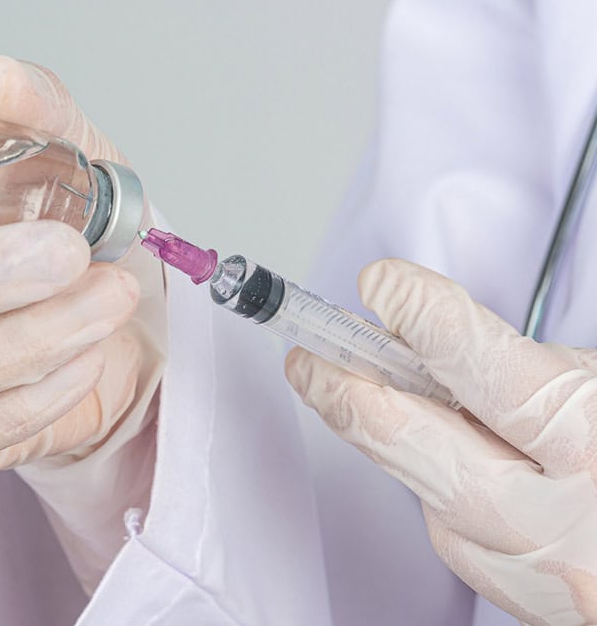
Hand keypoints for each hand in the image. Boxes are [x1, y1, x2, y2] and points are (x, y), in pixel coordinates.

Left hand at [285, 259, 596, 625]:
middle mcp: (551, 521)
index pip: (486, 370)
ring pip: (420, 488)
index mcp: (591, 447)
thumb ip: (534, 368)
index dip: (423, 319)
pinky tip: (445, 458)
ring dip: (380, 432)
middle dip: (345, 393)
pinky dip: (438, 483)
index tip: (380, 283)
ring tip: (343, 385)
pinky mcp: (502, 592)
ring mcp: (521, 569)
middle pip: (412, 446)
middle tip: (306, 355)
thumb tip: (432, 336)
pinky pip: (450, 524)